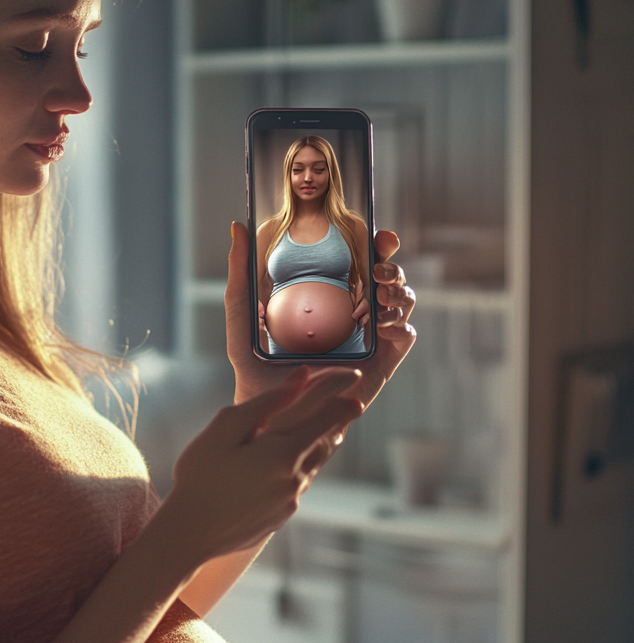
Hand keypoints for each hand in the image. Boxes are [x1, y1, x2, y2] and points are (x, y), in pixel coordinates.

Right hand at [163, 366, 363, 562]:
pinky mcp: (283, 514)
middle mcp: (295, 475)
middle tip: (352, 401)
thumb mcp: (225, 428)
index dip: (339, 393)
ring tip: (331, 426)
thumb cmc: (200, 475)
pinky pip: (303, 481)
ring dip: (325, 440)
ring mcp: (291, 498)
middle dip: (340, 416)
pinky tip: (296, 460)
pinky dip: (307, 463)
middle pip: (327, 438)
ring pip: (317, 462)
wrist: (190, 534)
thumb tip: (300, 379)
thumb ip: (266, 402)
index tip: (353, 376)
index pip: (324, 413)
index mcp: (282, 450)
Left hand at [226, 223, 415, 409]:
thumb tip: (237, 227)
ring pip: (402, 301)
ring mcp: (371, 337)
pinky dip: (401, 324)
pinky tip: (380, 325)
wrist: (271, 415)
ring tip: (378, 295)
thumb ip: (239, 274)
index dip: (375, 243)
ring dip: (398, 291)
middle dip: (391, 265)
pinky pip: (405, 336)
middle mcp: (355, 312)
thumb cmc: (255, 366)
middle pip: (387, 277)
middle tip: (378, 266)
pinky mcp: (382, 362)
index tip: (377, 233)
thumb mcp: (243, 317)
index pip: (360, 260)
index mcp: (330, 295)